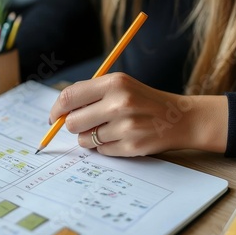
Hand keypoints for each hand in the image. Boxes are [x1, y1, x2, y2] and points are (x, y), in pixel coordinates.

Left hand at [49, 72, 227, 155]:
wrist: (180, 118)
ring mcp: (127, 127)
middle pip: (72, 123)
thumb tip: (59, 114)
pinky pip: (101, 151)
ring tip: (108, 130)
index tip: (55, 117)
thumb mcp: (120, 86)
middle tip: (87, 124)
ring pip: (85, 140)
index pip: (69, 97)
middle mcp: (120, 103)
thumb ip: (90, 95)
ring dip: (90, 138)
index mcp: (113, 83)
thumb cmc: (143, 100)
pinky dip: (106, 147)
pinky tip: (121, 138)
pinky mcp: (132, 146)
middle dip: (74, 126)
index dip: (56, 110)